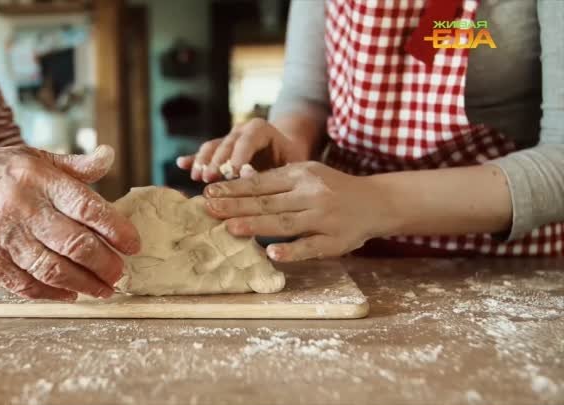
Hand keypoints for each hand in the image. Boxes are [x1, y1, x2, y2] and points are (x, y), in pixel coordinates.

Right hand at [0, 145, 140, 300]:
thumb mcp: (33, 157)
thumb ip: (74, 164)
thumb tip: (109, 156)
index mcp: (37, 178)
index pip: (87, 207)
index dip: (115, 229)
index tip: (133, 244)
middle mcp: (21, 207)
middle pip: (74, 243)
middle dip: (105, 264)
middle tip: (121, 273)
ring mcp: (1, 236)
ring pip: (52, 268)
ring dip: (84, 283)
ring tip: (104, 289)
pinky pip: (24, 283)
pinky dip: (51, 292)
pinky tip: (70, 293)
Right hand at [176, 118, 308, 182]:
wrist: (284, 152)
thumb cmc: (290, 161)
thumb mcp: (289, 165)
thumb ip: (272, 169)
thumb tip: (248, 176)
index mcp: (261, 129)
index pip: (248, 139)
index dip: (239, 155)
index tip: (233, 173)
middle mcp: (241, 131)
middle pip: (226, 143)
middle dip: (217, 161)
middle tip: (210, 178)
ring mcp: (227, 139)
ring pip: (211, 147)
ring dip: (203, 162)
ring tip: (198, 177)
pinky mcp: (218, 150)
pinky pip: (204, 153)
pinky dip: (193, 159)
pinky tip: (181, 164)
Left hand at [202, 162, 394, 260]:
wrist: (377, 201)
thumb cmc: (332, 188)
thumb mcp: (308, 175)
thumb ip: (277, 181)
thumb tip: (240, 184)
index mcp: (302, 174)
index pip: (261, 182)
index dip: (234, 188)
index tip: (209, 193)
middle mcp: (313, 194)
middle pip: (268, 202)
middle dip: (235, 205)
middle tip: (208, 209)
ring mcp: (325, 218)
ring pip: (285, 222)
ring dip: (256, 225)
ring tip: (229, 227)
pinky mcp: (336, 241)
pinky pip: (311, 247)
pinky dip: (292, 250)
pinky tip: (272, 253)